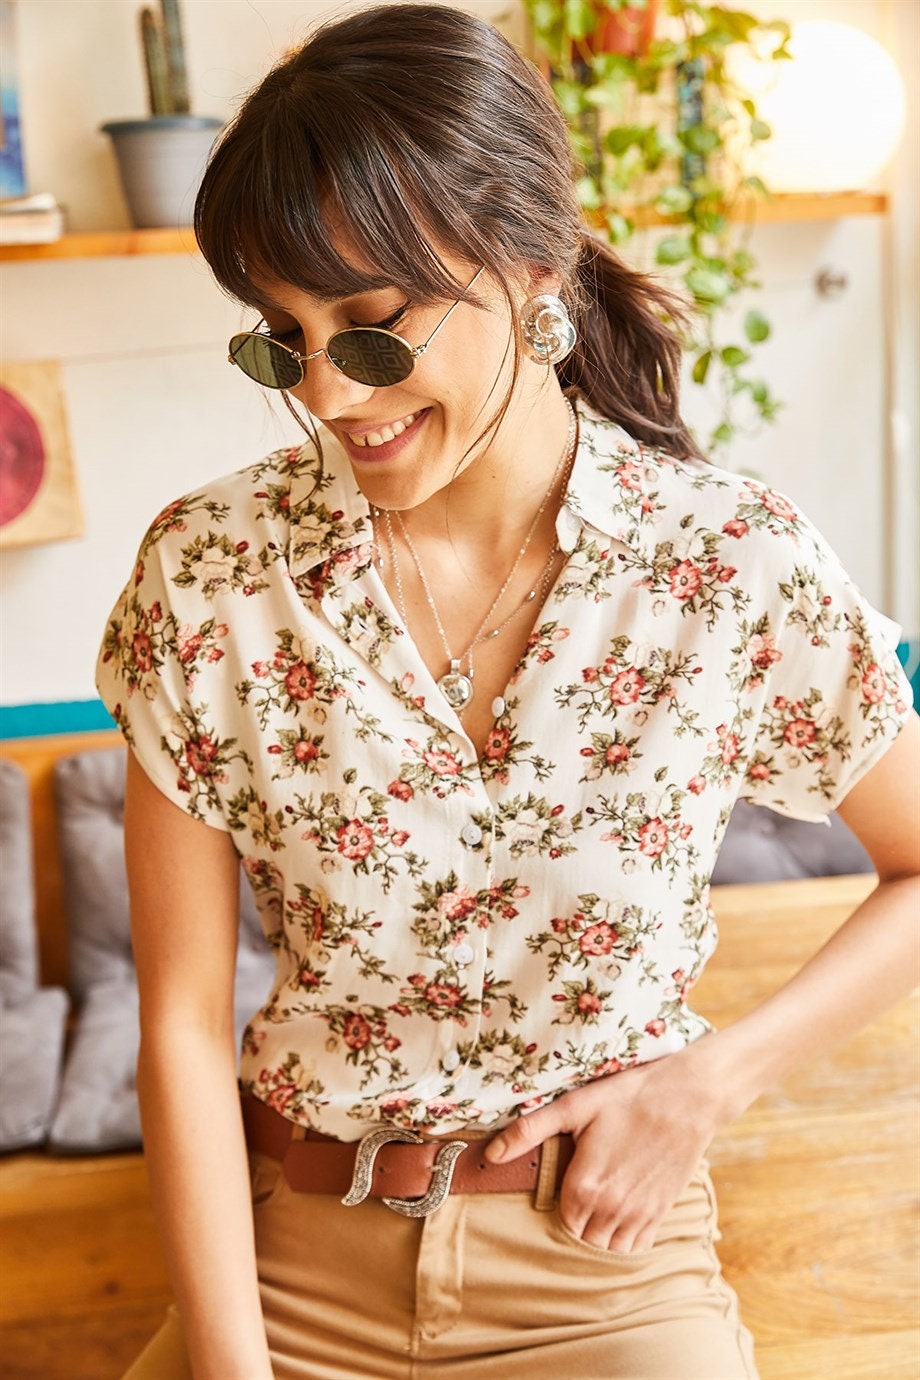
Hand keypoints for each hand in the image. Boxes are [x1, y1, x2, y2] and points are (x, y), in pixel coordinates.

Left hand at [483, 1038, 732, 1253]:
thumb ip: (530, 1130)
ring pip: (609, 1249)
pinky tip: (621, 1215)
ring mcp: (638, 1214)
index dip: (556, 1210)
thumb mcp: (574, 1106)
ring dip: (600, 1236)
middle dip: (576, 1226)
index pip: (559, 1224)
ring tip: (596, 1210)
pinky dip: (626, 1240)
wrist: (688, 1097)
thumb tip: (490, 1153)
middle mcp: (610, 1208)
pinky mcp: (661, 1212)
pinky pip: (637, 1246)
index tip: (559, 1191)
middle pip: (582, 1241)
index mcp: (584, 1186)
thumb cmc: (629, 1096)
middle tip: (576, 1200)